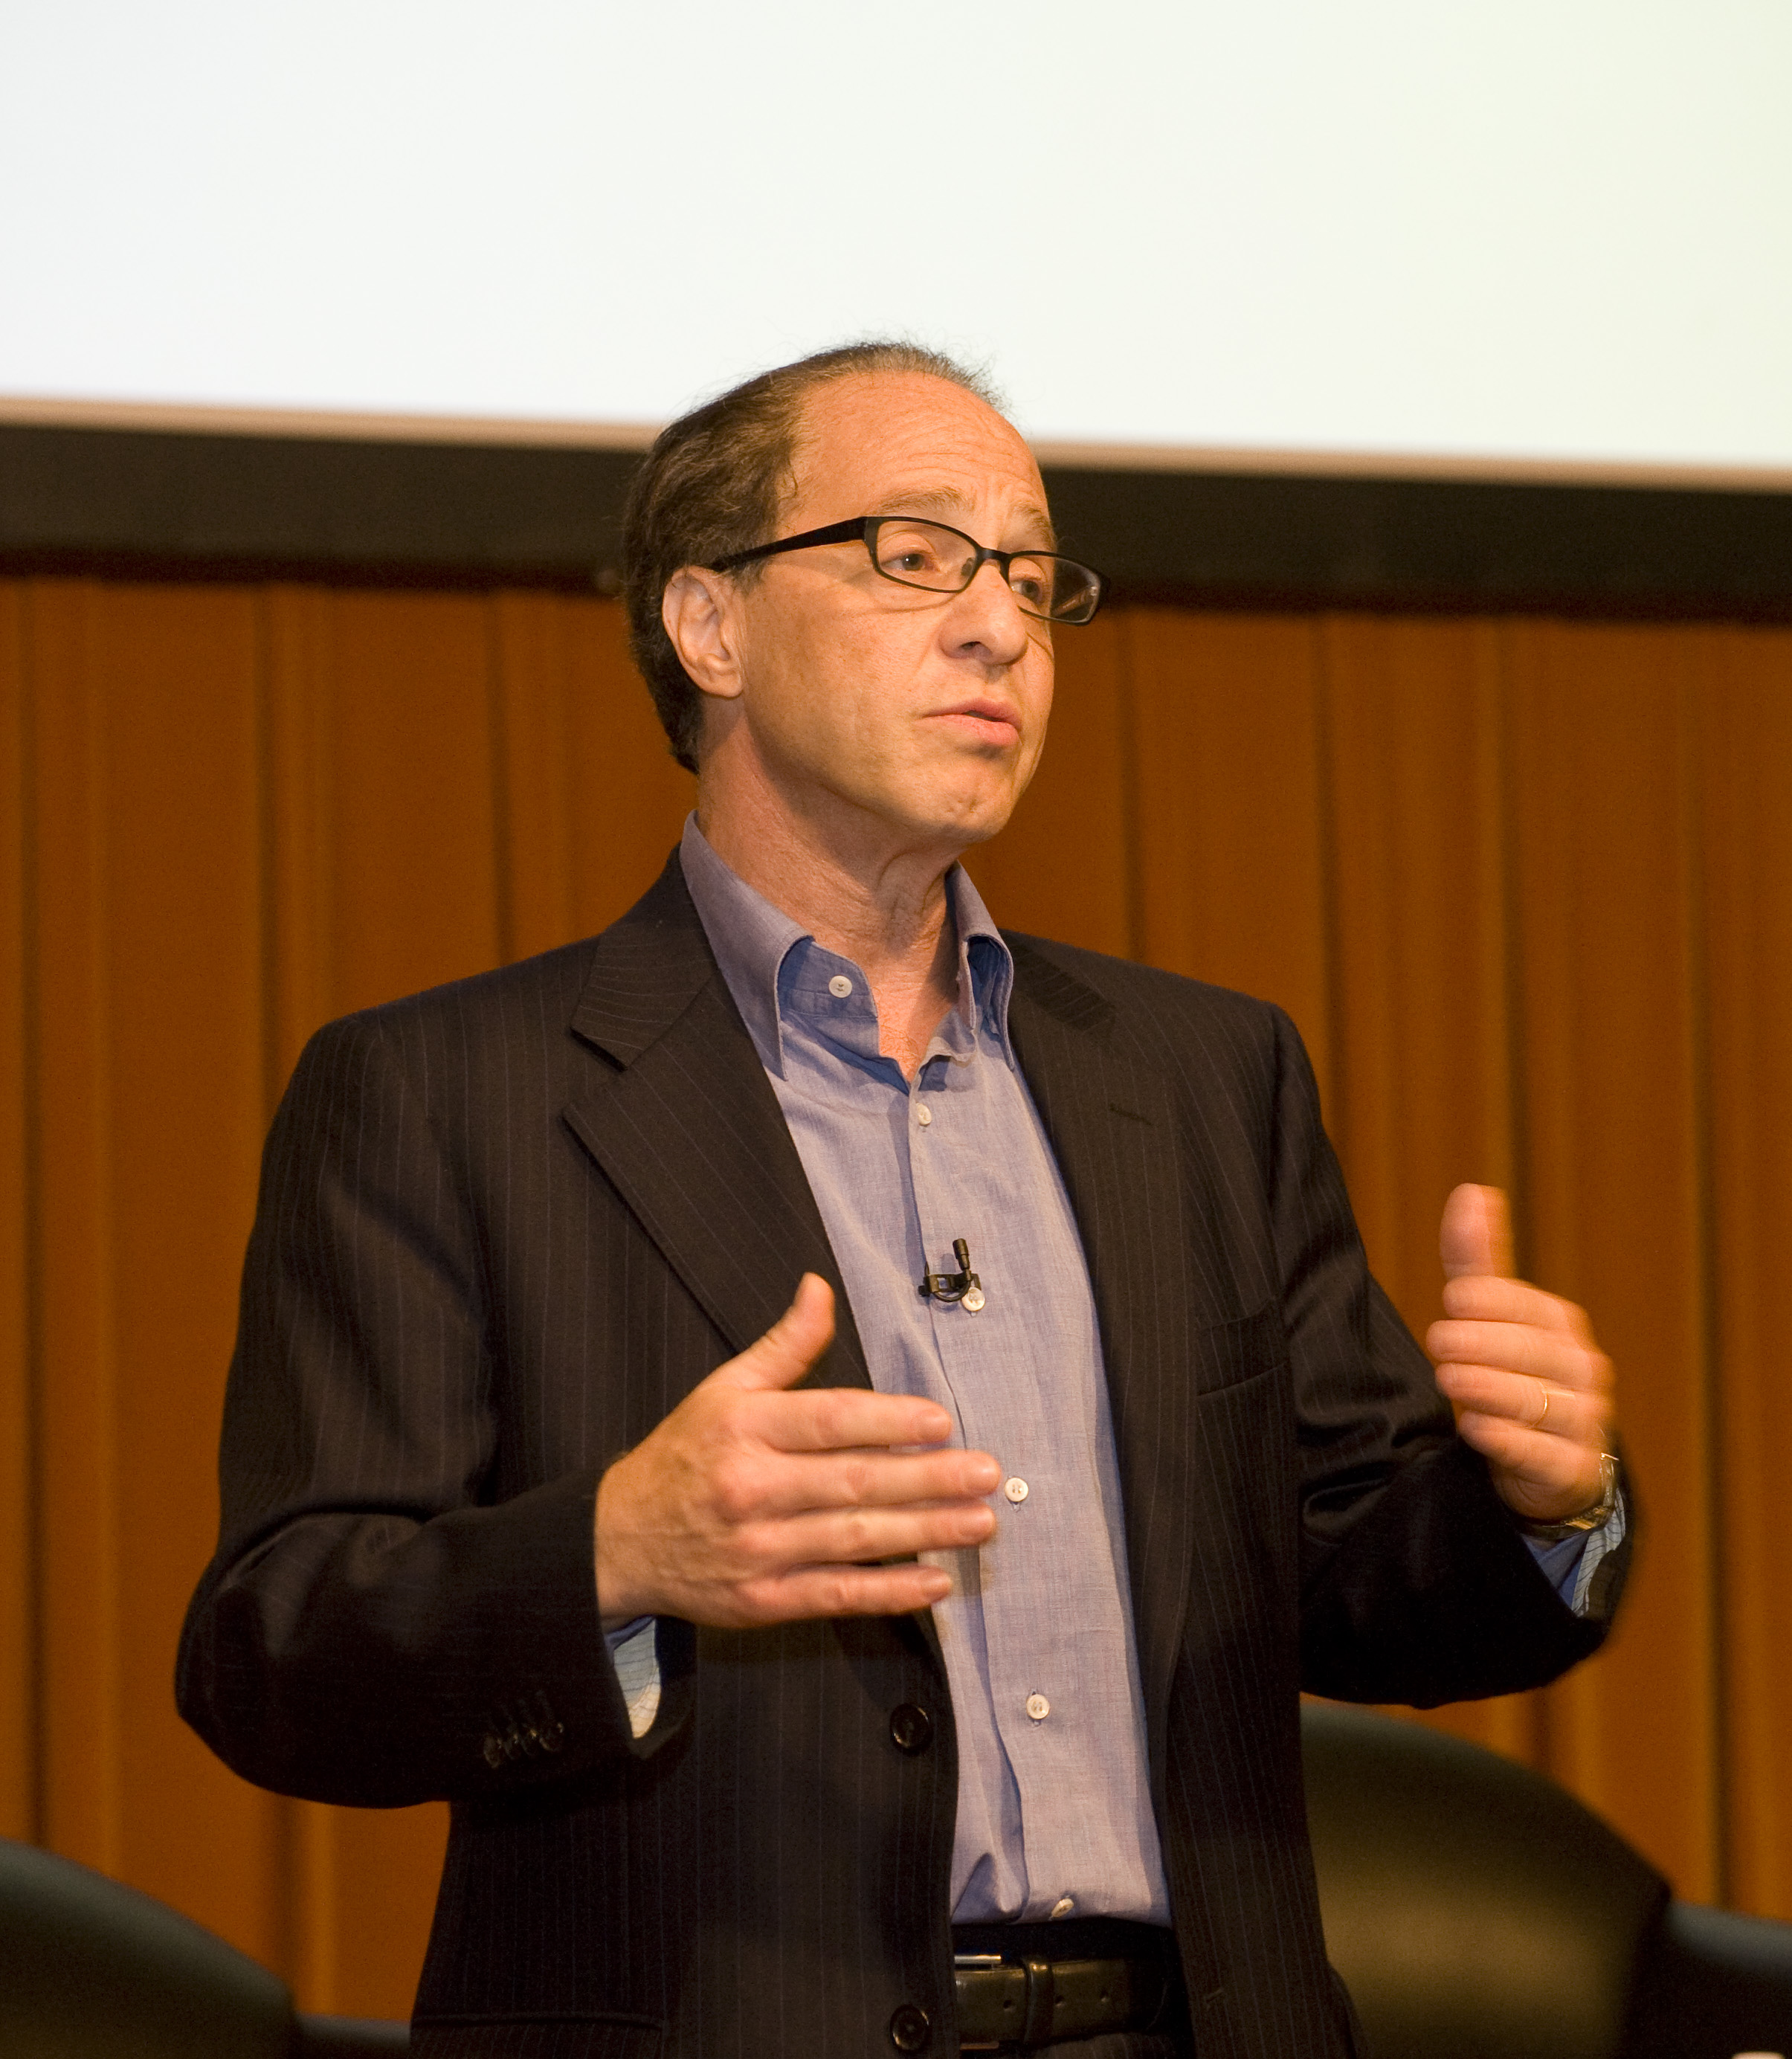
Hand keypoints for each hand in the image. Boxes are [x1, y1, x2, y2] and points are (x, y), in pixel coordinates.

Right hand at [594, 1273, 998, 1627]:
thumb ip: (783, 1345)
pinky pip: (836, 1595)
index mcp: (744, 1428)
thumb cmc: (685, 1456)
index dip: (888, 1421)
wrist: (619, 1540)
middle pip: (853, 1482)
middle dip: (927, 1479)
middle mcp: (751, 1488)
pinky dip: (889, 1591)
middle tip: (986, 1473)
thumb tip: (820, 1288)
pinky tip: (936, 1580)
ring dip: (925, 1532)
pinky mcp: (761, 1601)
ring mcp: (757, 1549)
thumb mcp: (724, 1388)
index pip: (829, 1421)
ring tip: (979, 1522)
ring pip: (854, 1540)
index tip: (942, 1421)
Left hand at [1426, 1185, 1614, 1524]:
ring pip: (1533, 1401)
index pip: (1521, 1304)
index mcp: (1559, 1325)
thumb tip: (1473, 1190)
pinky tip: (1476, 1430)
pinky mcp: (1573, 1469)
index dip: (1484, 1301)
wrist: (1548, 1463)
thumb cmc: (1513, 1374)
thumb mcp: (1492, 1317)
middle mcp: (1580, 1370)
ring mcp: (1583, 1421)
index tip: (1451, 1302)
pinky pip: (1542, 1454)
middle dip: (1478, 1343)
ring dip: (1487, 1388)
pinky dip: (1508, 1441)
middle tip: (1437, 1342)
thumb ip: (1478, 1261)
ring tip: (1449, 1379)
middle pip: (1527, 1351)